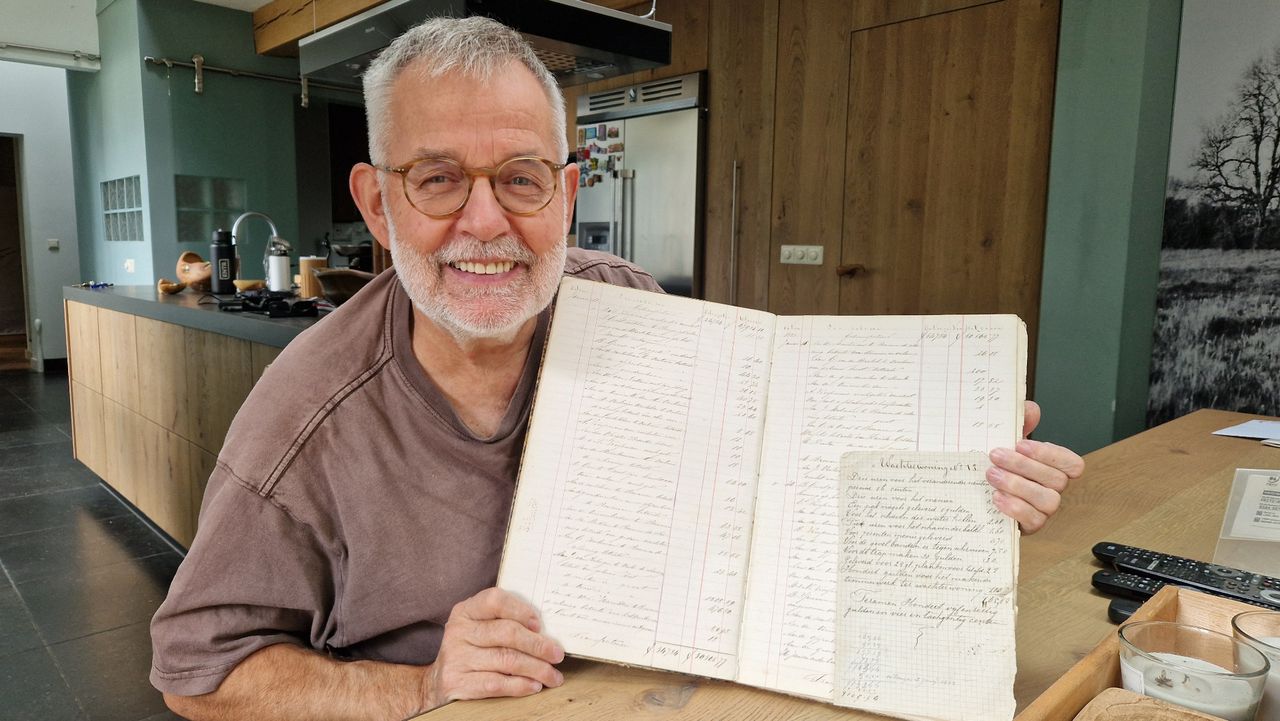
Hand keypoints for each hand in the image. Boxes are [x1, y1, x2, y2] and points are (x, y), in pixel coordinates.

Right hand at [421, 588, 564, 709]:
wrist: (436, 683)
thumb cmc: (470, 651)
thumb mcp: (479, 629)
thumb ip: (505, 622)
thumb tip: (547, 632)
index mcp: (466, 611)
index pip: (495, 600)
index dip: (520, 610)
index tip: (540, 623)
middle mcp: (458, 631)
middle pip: (506, 633)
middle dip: (538, 645)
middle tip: (557, 654)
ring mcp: (456, 657)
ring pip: (506, 660)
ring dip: (536, 669)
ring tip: (553, 676)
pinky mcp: (457, 682)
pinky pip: (496, 683)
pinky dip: (520, 685)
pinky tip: (534, 686)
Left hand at [986, 400, 1084, 533]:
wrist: (980, 496)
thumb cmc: (1001, 467)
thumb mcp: (1007, 444)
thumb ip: (1020, 425)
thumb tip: (1031, 409)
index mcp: (1054, 468)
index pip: (1072, 463)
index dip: (1049, 454)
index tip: (1021, 444)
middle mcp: (1054, 490)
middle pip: (1056, 480)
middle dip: (1024, 466)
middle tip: (995, 455)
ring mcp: (1045, 510)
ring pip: (1048, 500)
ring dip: (1018, 486)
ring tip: (992, 475)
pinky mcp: (1031, 526)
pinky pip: (1033, 520)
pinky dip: (1015, 508)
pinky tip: (996, 497)